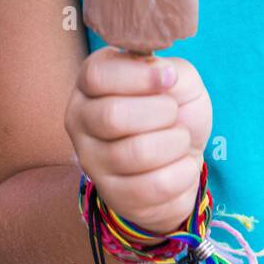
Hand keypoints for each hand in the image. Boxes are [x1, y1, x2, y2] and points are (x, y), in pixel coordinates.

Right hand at [65, 46, 212, 234]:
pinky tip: (181, 164)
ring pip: (136, 153)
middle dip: (161, 112)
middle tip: (174, 112)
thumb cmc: (175, 107)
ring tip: (180, 139)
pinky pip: (152, 186)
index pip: (96, 75)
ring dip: (175, 142)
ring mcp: (90, 160)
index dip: (139, 76)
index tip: (170, 78)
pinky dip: (181, 172)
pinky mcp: (112, 194)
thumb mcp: (179, 76)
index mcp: (90, 81)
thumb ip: (170, 69)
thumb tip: (162, 74)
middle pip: (112, 116)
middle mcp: (80, 118)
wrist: (183, 155)